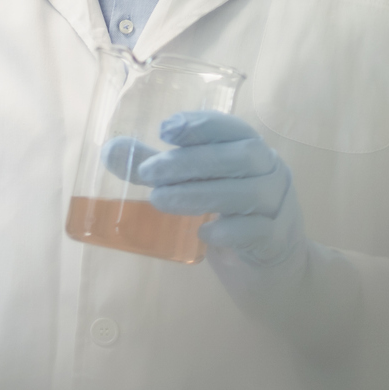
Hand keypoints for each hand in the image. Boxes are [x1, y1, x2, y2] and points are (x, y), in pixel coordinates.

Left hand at [104, 110, 310, 301]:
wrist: (269, 263)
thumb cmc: (228, 212)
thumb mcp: (194, 185)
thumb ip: (158, 167)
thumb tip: (110, 151)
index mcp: (250, 148)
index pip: (232, 127)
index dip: (200, 125)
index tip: (164, 130)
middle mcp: (271, 171)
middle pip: (239, 157)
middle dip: (190, 162)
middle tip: (148, 173)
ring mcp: (278, 204)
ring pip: (245, 192)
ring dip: (198, 194)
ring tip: (159, 200)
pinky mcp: (277, 237)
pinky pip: (255, 229)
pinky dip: (227, 229)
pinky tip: (201, 232)